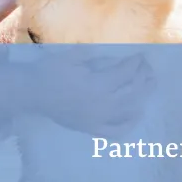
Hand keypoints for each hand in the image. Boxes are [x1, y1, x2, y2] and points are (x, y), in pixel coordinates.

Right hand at [29, 47, 157, 135]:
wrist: (32, 93)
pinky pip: (115, 131)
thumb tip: (109, 51)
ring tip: (150, 85)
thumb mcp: (70, 56)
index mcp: (97, 86)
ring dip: (142, 97)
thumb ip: (91, 52)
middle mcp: (101, 105)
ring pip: (128, 110)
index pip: (125, 74)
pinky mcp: (90, 129)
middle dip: (143, 77)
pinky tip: (138, 114)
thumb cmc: (50, 71)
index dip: (135, 63)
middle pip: (132, 91)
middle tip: (147, 67)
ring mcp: (97, 120)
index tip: (140, 55)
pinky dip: (129, 124)